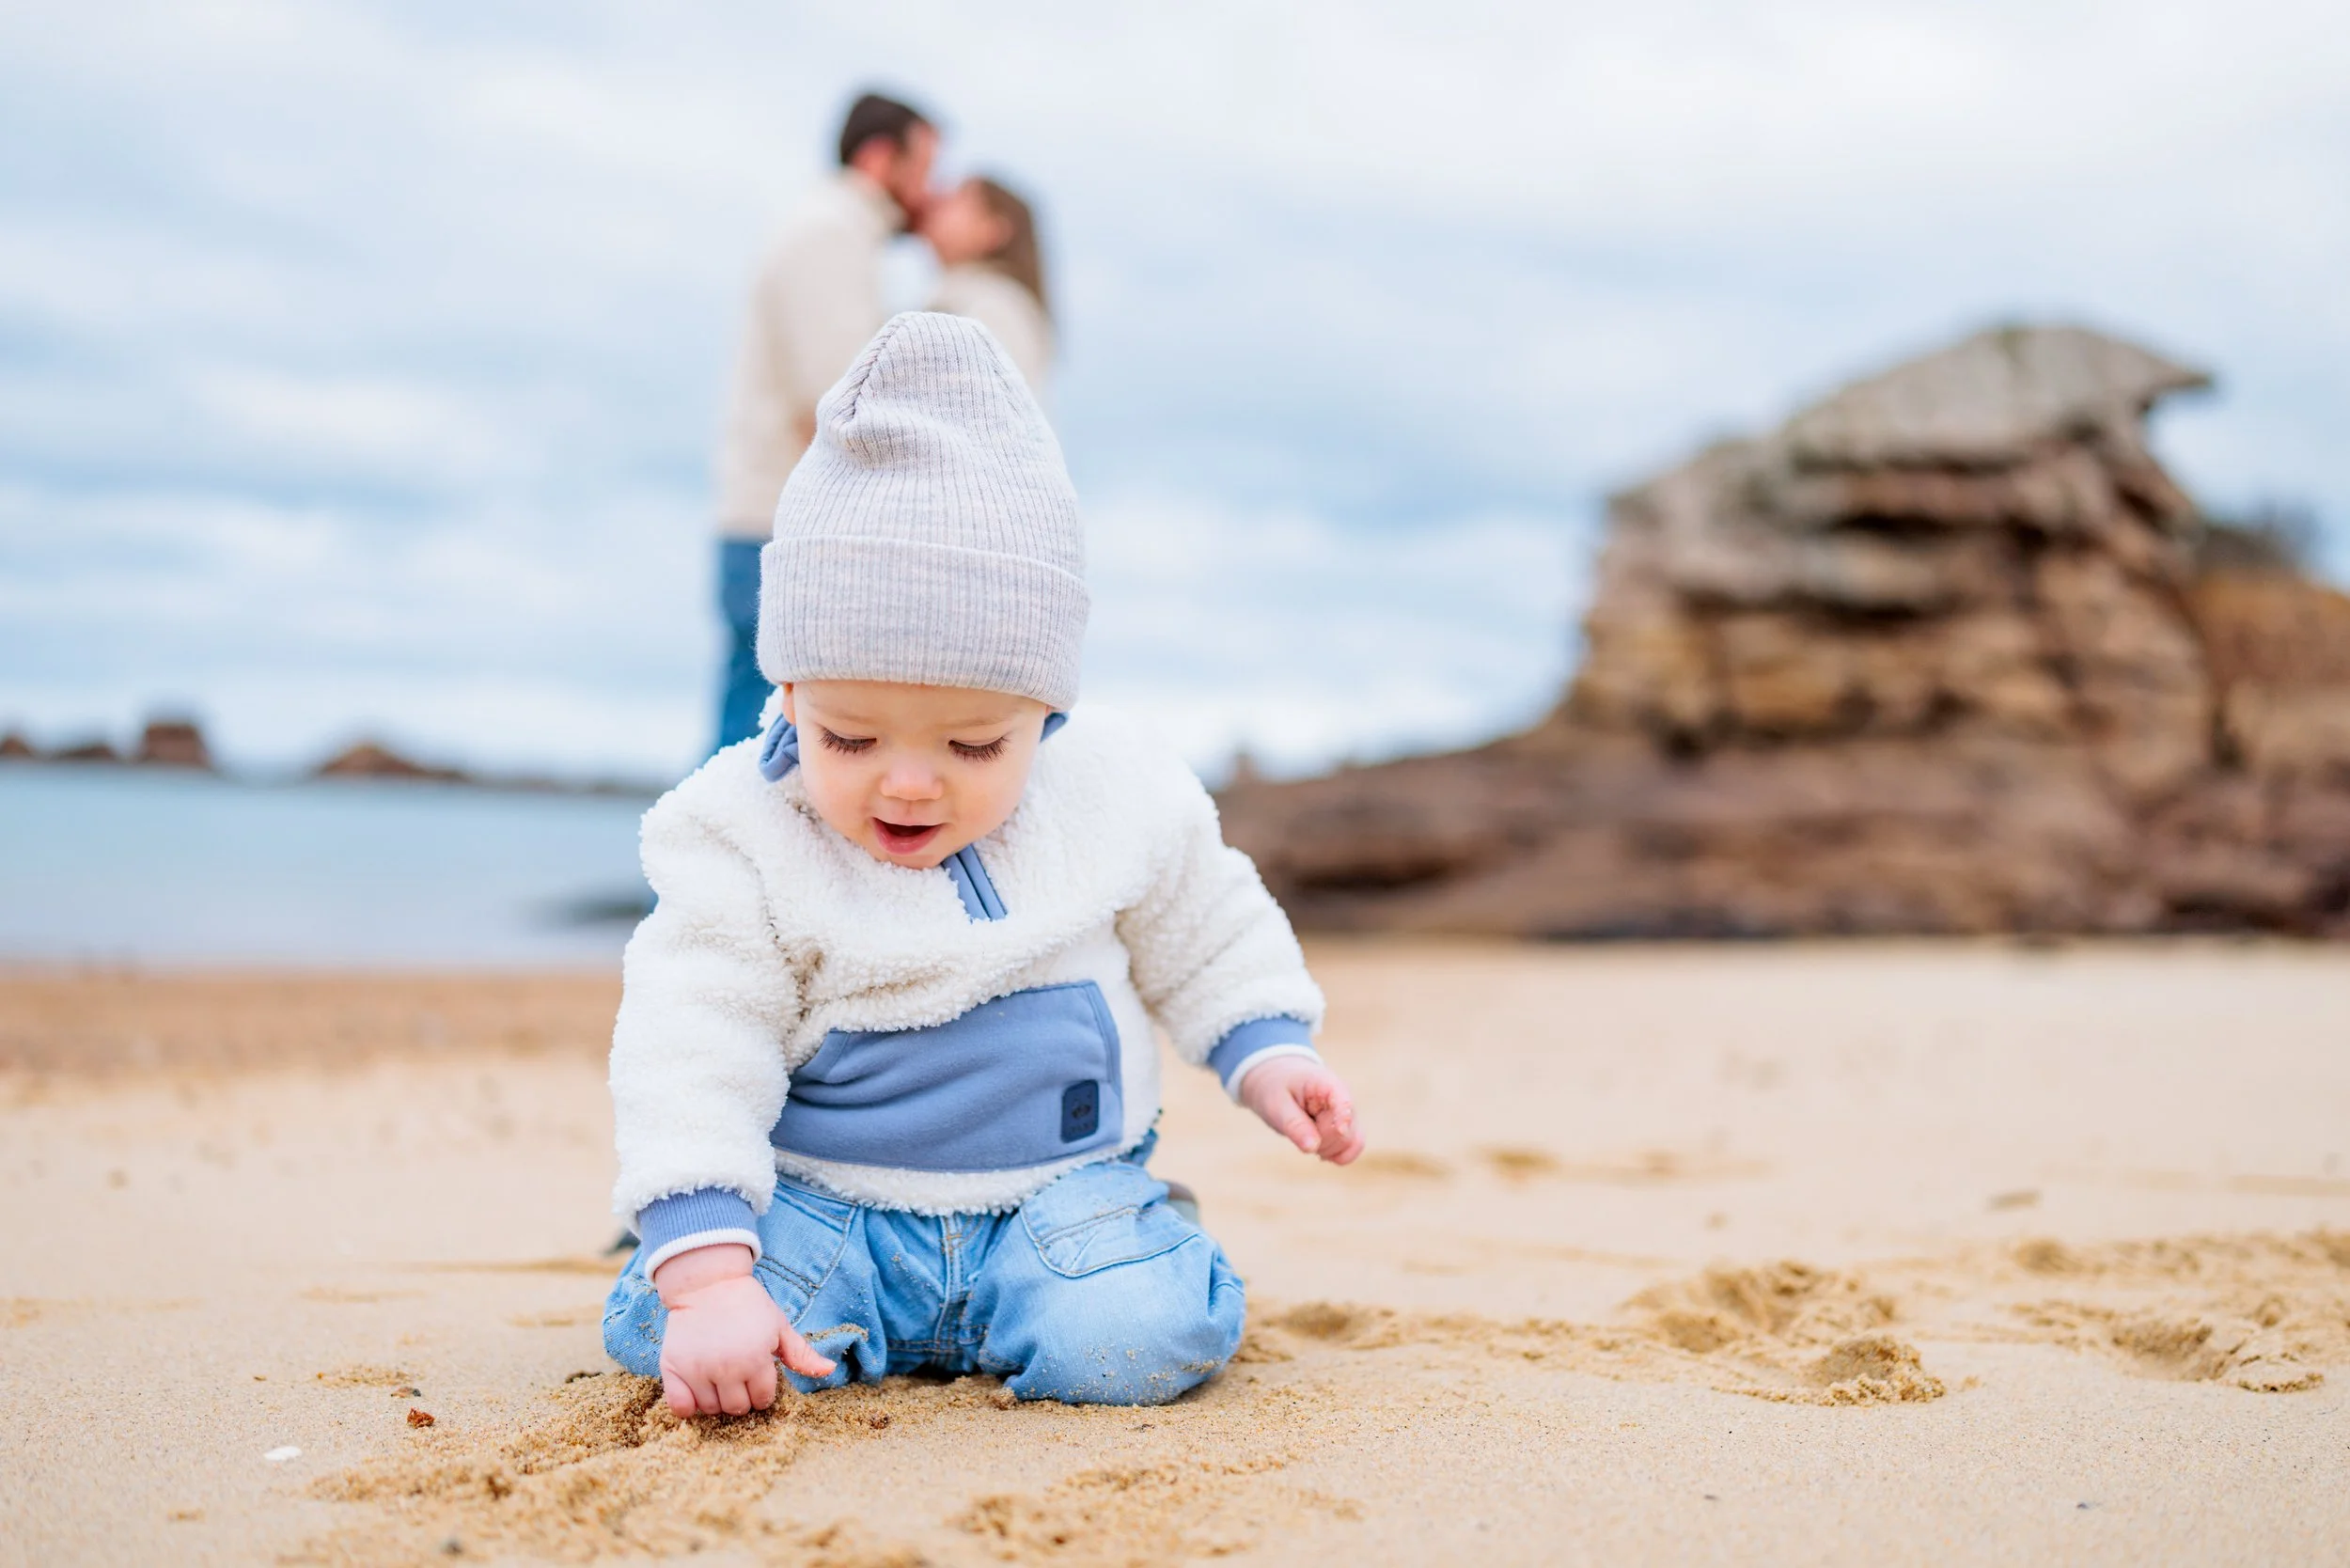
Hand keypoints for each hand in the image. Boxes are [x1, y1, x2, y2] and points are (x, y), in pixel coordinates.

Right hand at [650, 1243, 835, 1416]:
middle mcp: (726, 1368)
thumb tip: (829, 1370)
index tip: (757, 1376)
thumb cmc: (748, 1304)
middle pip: (737, 1408)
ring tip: (719, 1378)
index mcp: (756, 1359)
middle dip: (742, 1397)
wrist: (708, 1283)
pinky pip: (681, 1407)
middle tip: (738, 1377)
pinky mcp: (673, 1368)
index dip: (762, 1390)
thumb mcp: (778, 1325)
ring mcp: (697, 1370)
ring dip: (717, 1400)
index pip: (763, 1399)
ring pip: (711, 1410)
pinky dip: (689, 1406)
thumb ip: (801, 1353)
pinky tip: (696, 1391)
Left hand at [1237, 1056, 1364, 1164]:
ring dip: (1327, 1149)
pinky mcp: (1348, 1127)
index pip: (1345, 1104)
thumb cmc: (1276, 1090)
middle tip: (1296, 1130)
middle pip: (1344, 1133)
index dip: (1342, 1121)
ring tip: (1305, 1135)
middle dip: (1320, 1141)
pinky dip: (1337, 1155)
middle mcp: (1343, 1099)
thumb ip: (1294, 1125)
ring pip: (1350, 1143)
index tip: (1337, 1131)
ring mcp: (1347, 1114)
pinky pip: (1353, 1148)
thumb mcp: (1276, 1105)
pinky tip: (1318, 1148)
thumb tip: (1312, 1148)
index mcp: (1327, 1084)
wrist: (1277, 1082)